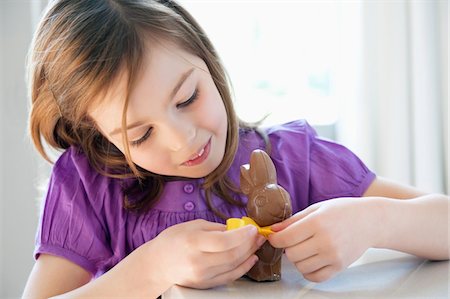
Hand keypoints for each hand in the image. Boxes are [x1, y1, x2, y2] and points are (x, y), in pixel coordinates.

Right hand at [151, 219, 265, 288]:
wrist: (157, 265)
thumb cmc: (173, 241)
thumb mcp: (193, 226)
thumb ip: (216, 228)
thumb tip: (238, 228)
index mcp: (193, 242)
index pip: (225, 241)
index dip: (243, 235)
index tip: (253, 228)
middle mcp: (198, 261)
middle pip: (232, 255)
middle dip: (250, 244)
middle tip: (258, 235)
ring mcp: (201, 276)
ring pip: (233, 266)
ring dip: (249, 254)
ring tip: (256, 244)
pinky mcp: (205, 285)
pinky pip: (229, 277)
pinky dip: (243, 268)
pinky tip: (250, 258)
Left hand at [268, 197, 377, 281]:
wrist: (370, 221)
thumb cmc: (343, 211)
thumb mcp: (316, 208)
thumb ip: (293, 220)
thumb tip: (273, 229)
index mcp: (317, 223)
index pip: (286, 238)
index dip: (275, 239)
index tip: (273, 237)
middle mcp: (325, 241)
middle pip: (292, 254)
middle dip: (287, 248)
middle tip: (292, 240)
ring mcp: (333, 256)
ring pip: (301, 266)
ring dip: (297, 259)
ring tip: (304, 248)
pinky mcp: (339, 267)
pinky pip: (315, 277)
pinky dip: (308, 271)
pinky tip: (311, 260)